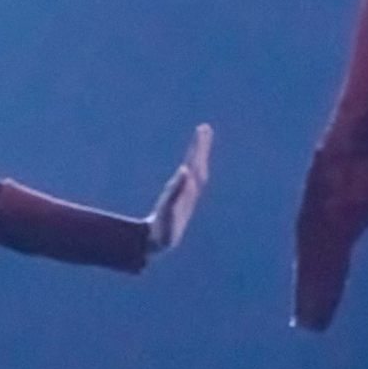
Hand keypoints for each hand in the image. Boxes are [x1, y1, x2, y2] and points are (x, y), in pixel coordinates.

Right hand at [145, 123, 212, 260]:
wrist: (164, 241)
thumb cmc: (165, 227)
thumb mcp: (169, 211)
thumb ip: (176, 191)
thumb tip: (185, 170)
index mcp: (189, 190)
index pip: (195, 165)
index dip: (198, 150)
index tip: (201, 133)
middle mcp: (191, 190)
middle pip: (199, 164)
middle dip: (201, 146)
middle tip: (204, 127)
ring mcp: (188, 192)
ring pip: (197, 167)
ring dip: (199, 151)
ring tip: (201, 135)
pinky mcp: (183, 195)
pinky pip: (191, 173)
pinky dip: (193, 161)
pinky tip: (192, 157)